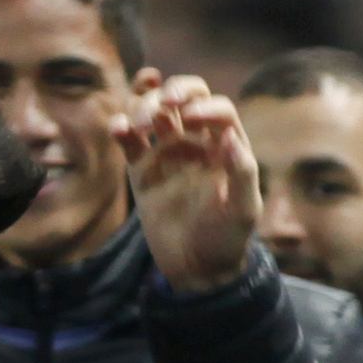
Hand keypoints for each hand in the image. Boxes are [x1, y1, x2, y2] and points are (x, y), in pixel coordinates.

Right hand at [115, 72, 262, 291]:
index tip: (191, 117)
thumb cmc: (227, 240)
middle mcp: (197, 143)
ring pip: (155, 112)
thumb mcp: (243, 210)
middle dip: (173, 92)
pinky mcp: (142, 173)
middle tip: (164, 105)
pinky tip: (119, 129)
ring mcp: (168, 156)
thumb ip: (241, 172)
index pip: (217, 109)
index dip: (204, 105)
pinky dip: (121, 128)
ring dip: (145, 106)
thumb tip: (229, 136)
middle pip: (185, 97)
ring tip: (139, 125)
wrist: (198, 270)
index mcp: (226, 146)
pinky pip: (130, 142)